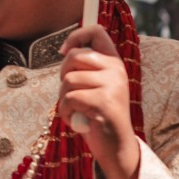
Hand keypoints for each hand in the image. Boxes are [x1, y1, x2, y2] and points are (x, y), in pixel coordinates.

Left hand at [57, 22, 138, 178]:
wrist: (116, 146)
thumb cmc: (99, 116)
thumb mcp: (97, 86)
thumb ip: (87, 68)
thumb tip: (67, 49)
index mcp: (114, 61)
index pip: (96, 31)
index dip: (75, 37)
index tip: (64, 51)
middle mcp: (116, 69)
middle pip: (75, 56)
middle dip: (63, 75)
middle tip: (70, 92)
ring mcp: (112, 85)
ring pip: (69, 79)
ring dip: (63, 98)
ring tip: (75, 110)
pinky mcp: (104, 102)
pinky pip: (70, 98)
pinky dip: (65, 111)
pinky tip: (76, 119)